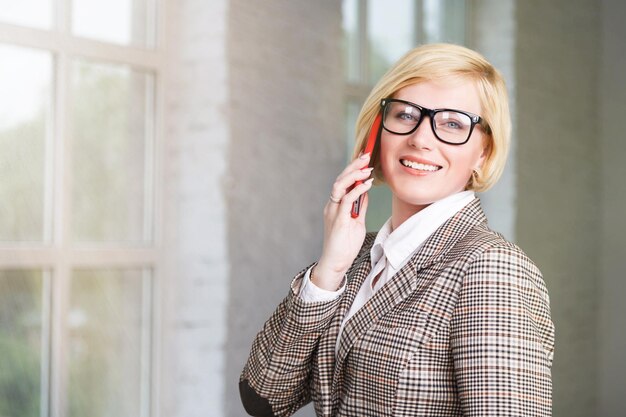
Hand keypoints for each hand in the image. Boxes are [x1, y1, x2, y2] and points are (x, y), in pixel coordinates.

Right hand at [313, 153, 373, 290]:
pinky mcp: (338, 220)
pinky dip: (357, 189)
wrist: (336, 263)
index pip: (342, 182)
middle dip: (353, 166)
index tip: (363, 159)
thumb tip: (365, 192)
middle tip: (365, 155)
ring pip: (339, 186)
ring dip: (353, 174)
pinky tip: (367, 183)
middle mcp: (332, 205)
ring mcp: (333, 212)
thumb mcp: (357, 222)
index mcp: (335, 205)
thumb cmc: (345, 245)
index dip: (352, 169)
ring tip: (366, 167)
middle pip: (340, 180)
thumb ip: (359, 207)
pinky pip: (347, 200)